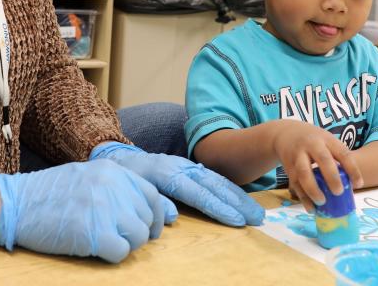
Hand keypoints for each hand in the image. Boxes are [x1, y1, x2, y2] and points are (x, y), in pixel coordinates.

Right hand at [0, 159, 171, 262]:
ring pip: (139, 236)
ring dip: (128, 245)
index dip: (154, 216)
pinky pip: (122, 252)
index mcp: (111, 171)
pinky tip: (98, 250)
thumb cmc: (47, 193)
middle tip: (122, 238)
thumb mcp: (85, 175)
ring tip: (108, 243)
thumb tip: (142, 208)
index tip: (148, 228)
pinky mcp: (93, 233)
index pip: (152, 194)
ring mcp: (103, 208)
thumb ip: (114, 186)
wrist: (15, 203)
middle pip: (147, 217)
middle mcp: (112, 186)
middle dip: (140, 232)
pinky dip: (114, 255)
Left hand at [90, 142, 264, 226]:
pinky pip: (213, 177)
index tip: (237, 221)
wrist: (120, 157)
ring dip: (238, 196)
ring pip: (217, 180)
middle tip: (257, 218)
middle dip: (237, 203)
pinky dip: (230, 189)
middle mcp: (181, 166)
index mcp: (167, 173)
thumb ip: (153, 203)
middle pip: (214, 185)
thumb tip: (172, 218)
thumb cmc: (126, 177)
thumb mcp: (133, 190)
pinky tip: (242, 199)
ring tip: (256, 212)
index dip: (218, 208)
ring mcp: (187, 165)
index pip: (197, 193)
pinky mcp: (190, 167)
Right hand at [272, 121, 362, 211]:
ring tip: (322, 202)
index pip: (342, 153)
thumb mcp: (327, 141)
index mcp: (327, 139)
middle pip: (322, 159)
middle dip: (331, 177)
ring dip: (313, 189)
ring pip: (304, 172)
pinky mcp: (289, 167)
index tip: (358, 185)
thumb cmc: (314, 141)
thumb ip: (337, 157)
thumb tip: (351, 185)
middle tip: (339, 193)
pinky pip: (295, 183)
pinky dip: (303, 197)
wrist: (286, 133)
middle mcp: (312, 145)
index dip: (352, 169)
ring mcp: (298, 156)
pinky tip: (311, 208)